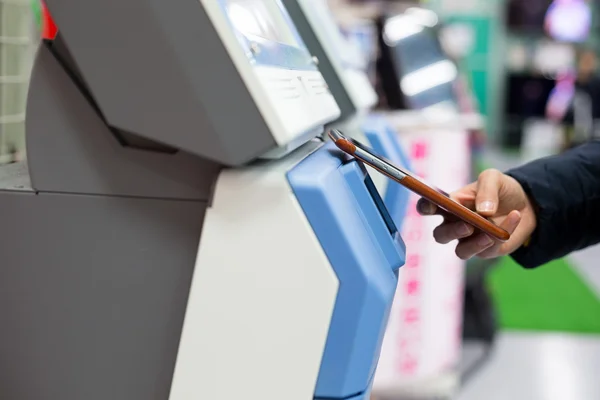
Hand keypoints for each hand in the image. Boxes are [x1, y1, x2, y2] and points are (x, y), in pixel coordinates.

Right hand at [417, 169, 536, 259]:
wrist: (527, 204)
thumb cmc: (501, 189)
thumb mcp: (494, 178)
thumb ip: (486, 189)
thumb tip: (483, 211)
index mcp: (449, 204)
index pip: (427, 207)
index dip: (425, 207)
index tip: (432, 206)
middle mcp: (454, 224)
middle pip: (440, 235)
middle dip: (452, 232)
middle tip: (467, 225)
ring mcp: (469, 240)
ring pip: (460, 251)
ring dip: (474, 244)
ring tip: (489, 233)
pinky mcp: (486, 250)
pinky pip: (488, 250)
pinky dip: (501, 234)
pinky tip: (514, 217)